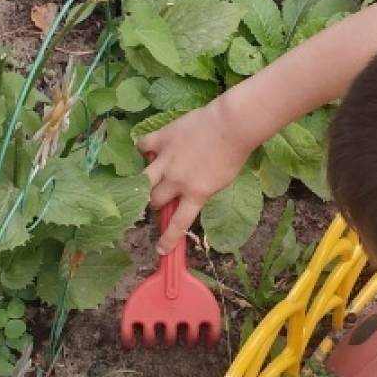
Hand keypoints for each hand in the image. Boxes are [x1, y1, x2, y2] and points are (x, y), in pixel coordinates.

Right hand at [136, 101, 250, 253]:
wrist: (230, 126)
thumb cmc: (234, 154)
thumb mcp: (221, 182)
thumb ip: (202, 191)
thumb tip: (189, 194)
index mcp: (195, 194)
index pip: (178, 224)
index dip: (168, 240)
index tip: (161, 250)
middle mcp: (176, 180)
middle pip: (155, 201)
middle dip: (155, 204)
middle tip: (158, 200)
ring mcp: (166, 159)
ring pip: (143, 179)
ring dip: (143, 183)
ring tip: (145, 181)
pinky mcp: (161, 139)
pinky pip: (143, 146)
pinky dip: (143, 149)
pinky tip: (147, 149)